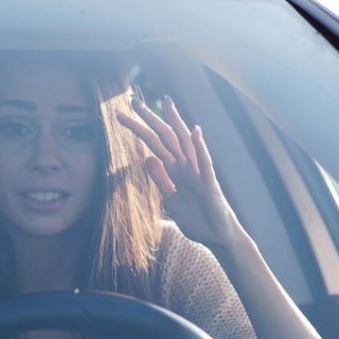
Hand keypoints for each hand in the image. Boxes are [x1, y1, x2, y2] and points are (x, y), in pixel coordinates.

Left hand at [116, 95, 244, 249]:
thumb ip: (161, 178)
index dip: (139, 130)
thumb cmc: (197, 219)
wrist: (217, 238)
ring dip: (176, 123)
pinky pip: (204, 164)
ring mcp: (199, 173)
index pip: (154, 144)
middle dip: (150, 119)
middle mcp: (187, 166)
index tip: (121, 116)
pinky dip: (200, 148)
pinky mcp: (209, 185)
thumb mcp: (171, 199)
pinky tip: (195, 132)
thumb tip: (148, 159)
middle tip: (133, 101)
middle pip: (166, 137)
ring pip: (185, 143)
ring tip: (166, 103)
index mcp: (176, 169)